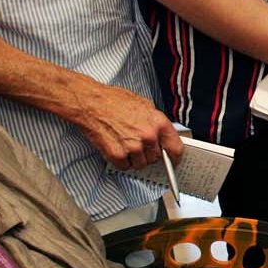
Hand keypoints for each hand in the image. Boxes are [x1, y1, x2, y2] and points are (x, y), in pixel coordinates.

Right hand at [67, 80, 182, 169]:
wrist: (91, 103)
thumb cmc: (114, 101)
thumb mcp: (144, 105)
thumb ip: (155, 123)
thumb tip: (161, 135)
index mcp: (158, 123)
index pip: (175, 148)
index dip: (175, 157)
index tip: (173, 161)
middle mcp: (148, 136)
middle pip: (156, 158)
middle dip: (148, 154)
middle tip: (137, 144)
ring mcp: (133, 147)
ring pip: (140, 164)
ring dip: (134, 158)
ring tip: (125, 143)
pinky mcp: (117, 155)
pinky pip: (124, 166)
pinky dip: (120, 161)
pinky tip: (116, 147)